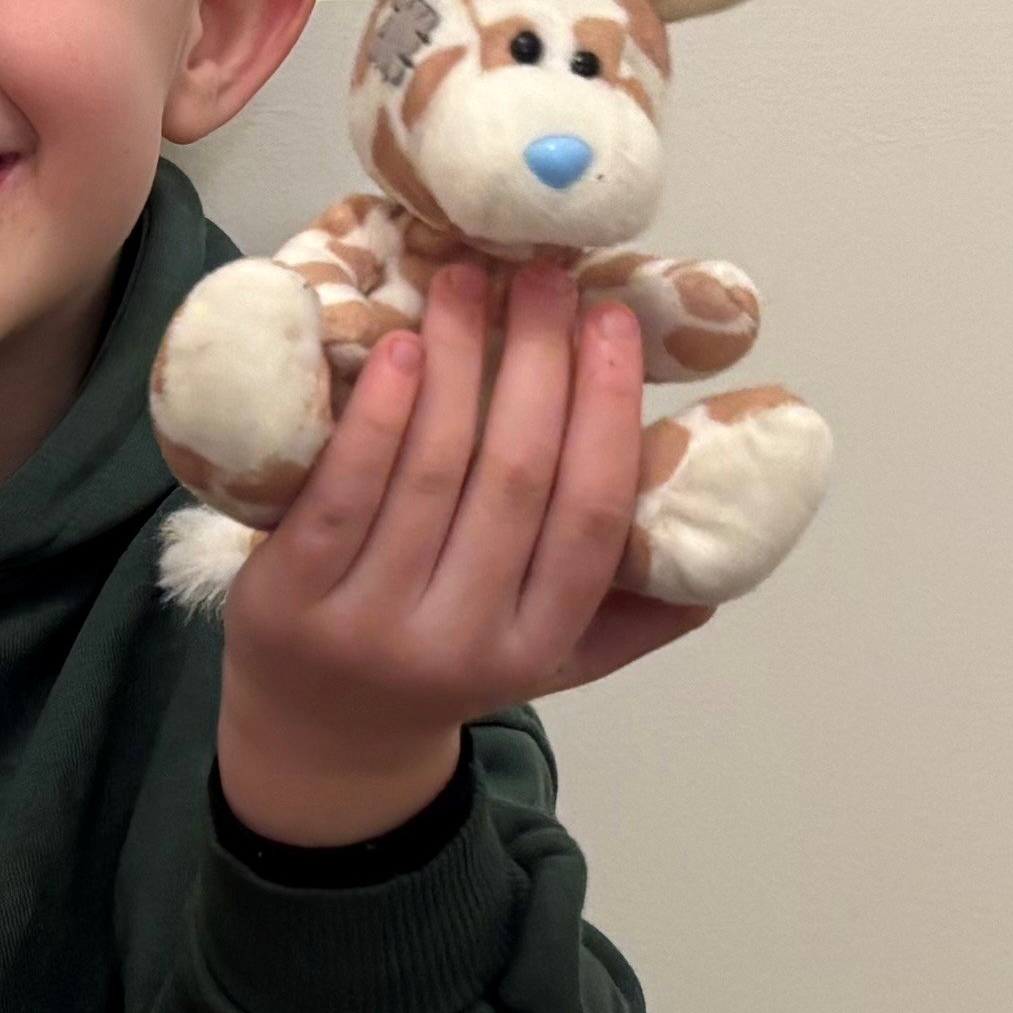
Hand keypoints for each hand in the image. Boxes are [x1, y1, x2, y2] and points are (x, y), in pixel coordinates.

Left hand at [213, 258, 698, 846]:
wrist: (316, 737)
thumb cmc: (444, 666)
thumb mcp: (547, 661)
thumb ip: (629, 614)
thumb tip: (724, 551)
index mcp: (536, 644)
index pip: (591, 517)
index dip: (607, 411)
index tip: (612, 322)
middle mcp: (458, 642)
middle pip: (515, 479)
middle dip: (538, 362)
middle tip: (544, 275)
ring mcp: (367, 624)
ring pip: (432, 471)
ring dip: (458, 361)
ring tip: (469, 280)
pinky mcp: (287, 599)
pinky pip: (340, 492)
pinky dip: (378, 414)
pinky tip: (402, 346)